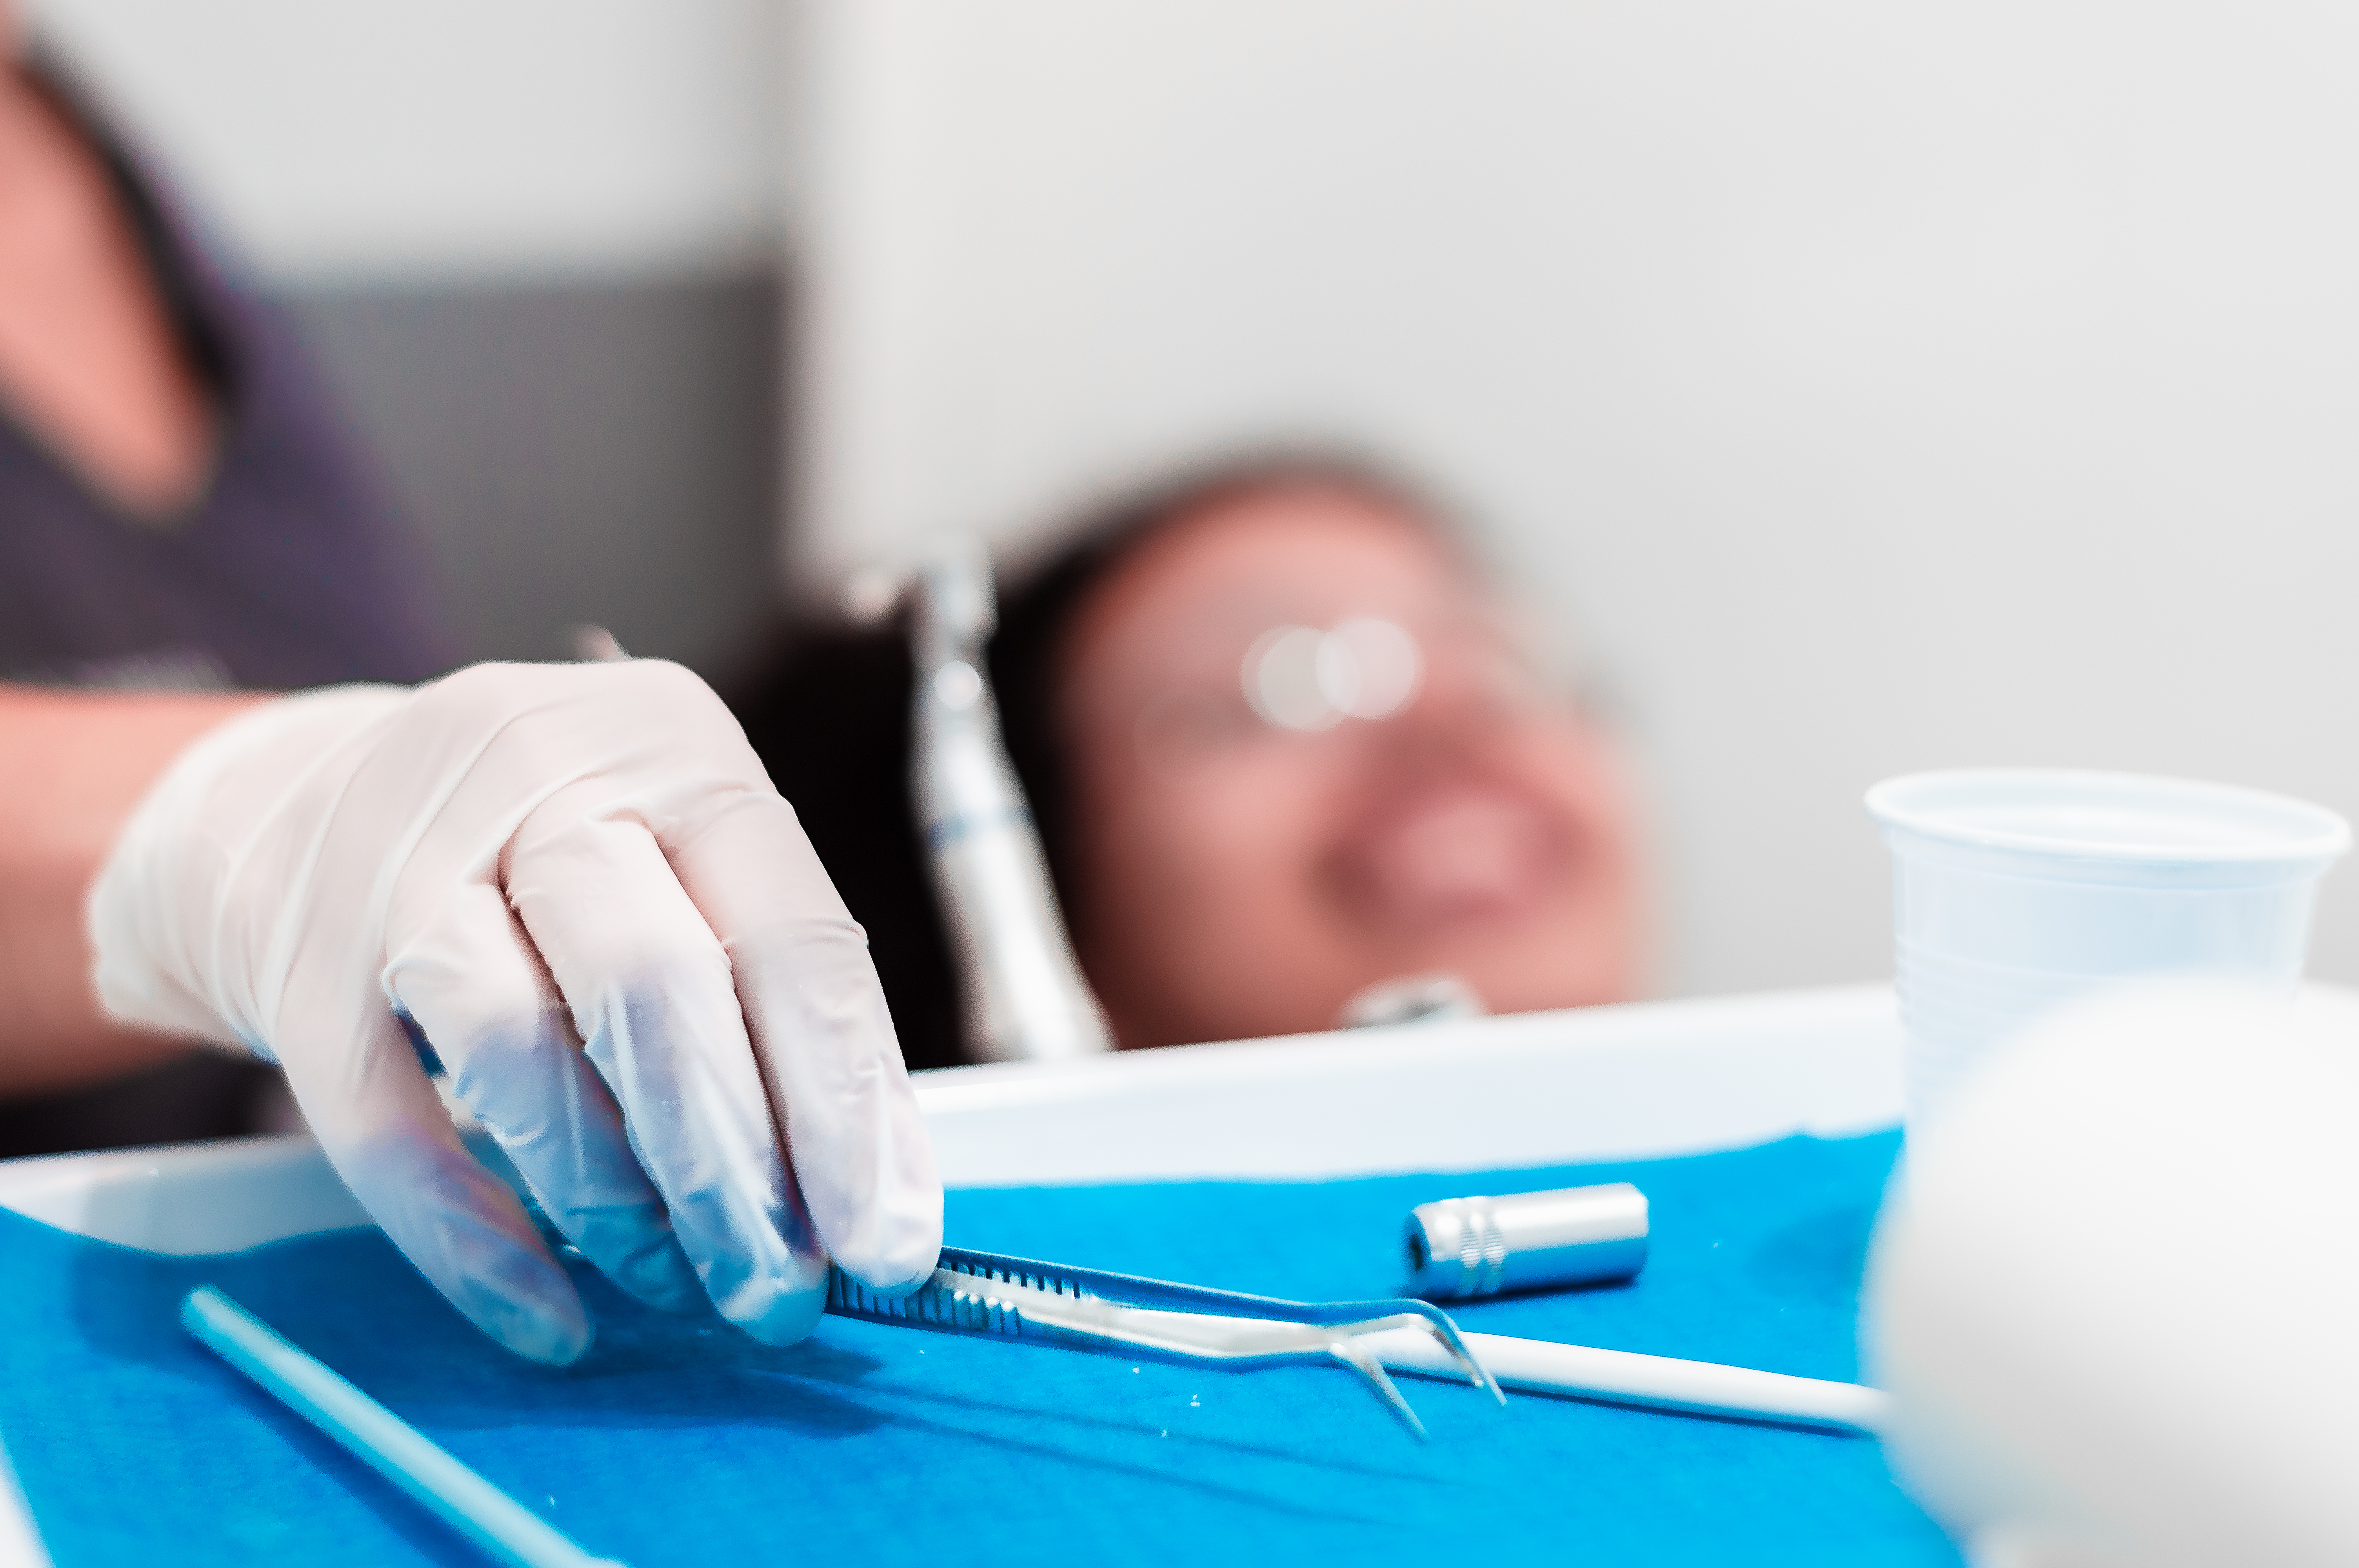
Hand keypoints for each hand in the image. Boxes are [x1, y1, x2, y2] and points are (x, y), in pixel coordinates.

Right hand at [87, 660, 940, 1361]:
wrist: (299, 804)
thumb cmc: (547, 856)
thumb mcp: (674, 856)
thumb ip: (764, 991)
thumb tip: (866, 1194)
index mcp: (676, 746)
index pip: (791, 936)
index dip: (848, 1106)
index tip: (886, 1244)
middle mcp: (539, 774)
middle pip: (659, 989)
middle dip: (737, 1175)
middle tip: (780, 1296)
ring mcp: (400, 862)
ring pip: (523, 1050)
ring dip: (617, 1203)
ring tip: (676, 1282)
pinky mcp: (301, 965)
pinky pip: (391, 1128)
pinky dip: (476, 1242)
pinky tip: (547, 1317)